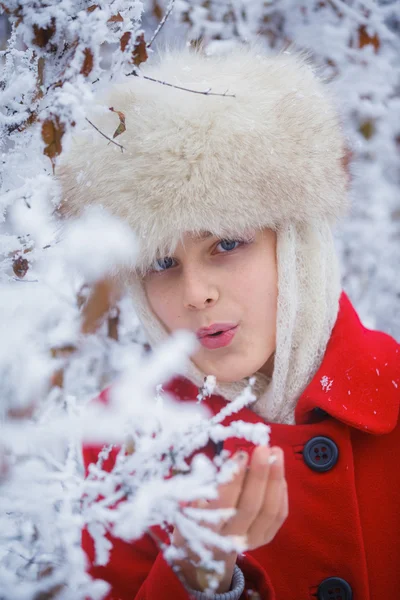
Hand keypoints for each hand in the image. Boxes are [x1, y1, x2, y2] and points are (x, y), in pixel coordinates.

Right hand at [172, 445, 287, 592]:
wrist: (205, 552)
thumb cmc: (193, 518)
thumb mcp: (187, 503)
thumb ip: (202, 484)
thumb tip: (226, 460)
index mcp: (207, 529)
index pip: (224, 502)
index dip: (234, 478)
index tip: (242, 453)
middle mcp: (230, 538)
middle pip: (250, 505)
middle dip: (260, 474)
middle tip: (264, 448)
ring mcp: (250, 541)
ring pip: (269, 510)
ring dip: (275, 479)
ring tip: (277, 454)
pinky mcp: (264, 539)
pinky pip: (278, 515)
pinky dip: (281, 492)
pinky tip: (279, 473)